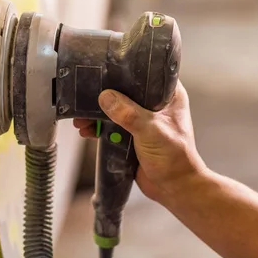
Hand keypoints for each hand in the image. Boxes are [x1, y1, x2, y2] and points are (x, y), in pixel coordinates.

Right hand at [73, 81, 207, 202]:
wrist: (175, 189)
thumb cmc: (175, 159)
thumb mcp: (151, 131)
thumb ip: (129, 114)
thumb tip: (106, 97)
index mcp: (168, 96)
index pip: (146, 73)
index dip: (126, 70)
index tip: (105, 68)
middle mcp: (155, 104)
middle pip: (124, 91)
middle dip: (103, 96)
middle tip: (86, 98)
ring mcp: (142, 120)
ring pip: (114, 109)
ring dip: (97, 114)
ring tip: (82, 119)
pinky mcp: (131, 135)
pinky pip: (110, 126)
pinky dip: (98, 128)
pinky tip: (87, 131)